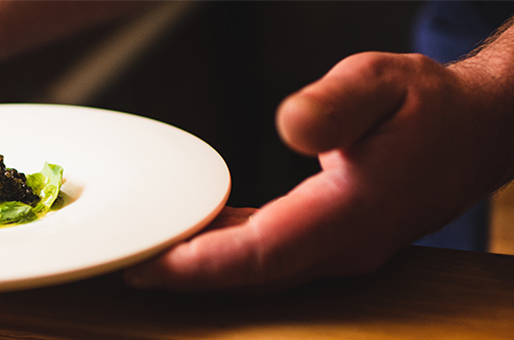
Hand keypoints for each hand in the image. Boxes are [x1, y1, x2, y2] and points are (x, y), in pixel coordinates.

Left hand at [125, 50, 513, 292]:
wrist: (477, 130)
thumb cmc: (429, 106)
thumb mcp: (382, 81)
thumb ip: (335, 104)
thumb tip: (289, 125)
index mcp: (354, 212)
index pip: (262, 254)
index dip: (201, 266)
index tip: (148, 266)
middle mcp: (347, 245)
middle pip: (251, 276)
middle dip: (185, 278)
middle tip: (123, 266)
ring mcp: (342, 250)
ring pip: (260, 273)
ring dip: (203, 271)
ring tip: (146, 258)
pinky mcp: (335, 243)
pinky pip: (272, 258)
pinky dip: (229, 255)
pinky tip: (197, 241)